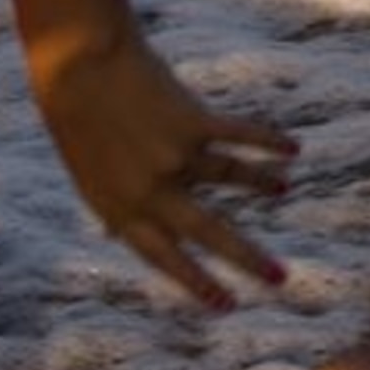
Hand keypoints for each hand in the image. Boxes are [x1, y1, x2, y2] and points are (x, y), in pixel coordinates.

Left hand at [31, 36, 297, 308]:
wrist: (76, 65)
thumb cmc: (77, 119)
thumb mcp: (86, 176)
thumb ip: (113, 205)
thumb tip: (119, 233)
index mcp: (121, 210)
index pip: (166, 258)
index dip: (198, 284)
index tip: (227, 305)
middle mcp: (152, 191)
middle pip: (209, 232)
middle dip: (247, 258)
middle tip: (280, 278)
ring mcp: (175, 157)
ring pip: (233, 176)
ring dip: (263, 182)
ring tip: (284, 188)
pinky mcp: (192, 123)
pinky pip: (240, 136)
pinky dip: (268, 142)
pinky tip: (292, 148)